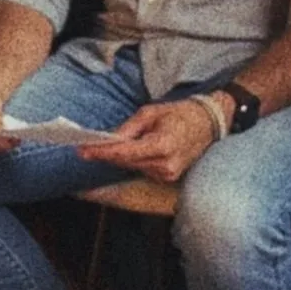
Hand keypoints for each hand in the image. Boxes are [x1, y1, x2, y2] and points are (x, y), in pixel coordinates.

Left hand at [75, 99, 218, 181]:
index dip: (102, 152)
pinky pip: (142, 168)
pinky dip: (131, 160)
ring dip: (118, 157)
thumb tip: (109, 138)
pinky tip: (125, 152)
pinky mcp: (168, 177)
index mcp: (163, 145)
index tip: (83, 151)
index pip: (125, 152)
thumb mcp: (150, 112)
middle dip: (104, 154)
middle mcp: (166, 164)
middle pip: (125, 161)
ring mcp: (168, 173)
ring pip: (131, 166)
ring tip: (101, 147)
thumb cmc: (179, 113)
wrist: (208, 123)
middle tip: (83, 148)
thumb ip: (129, 128)